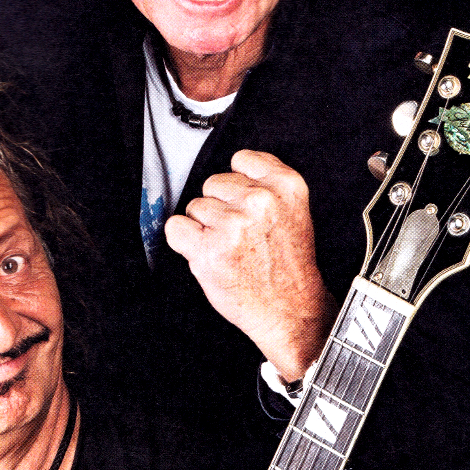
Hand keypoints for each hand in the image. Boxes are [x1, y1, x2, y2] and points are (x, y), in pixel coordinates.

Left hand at [163, 150, 337, 382]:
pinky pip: (175, 227)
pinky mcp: (208, 249)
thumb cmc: (289, 268)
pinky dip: (184, 242)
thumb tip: (233, 172)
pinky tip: (210, 254)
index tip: (245, 204)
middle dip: (222, 207)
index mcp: (286, 186)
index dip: (239, 185)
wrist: (290, 310)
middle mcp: (260, 201)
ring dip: (206, 228)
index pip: (241, 159)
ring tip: (231, 249)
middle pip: (213, 182)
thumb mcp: (294, 212)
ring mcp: (233, 225)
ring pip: (195, 206)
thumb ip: (267, 185)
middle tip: (241, 235)